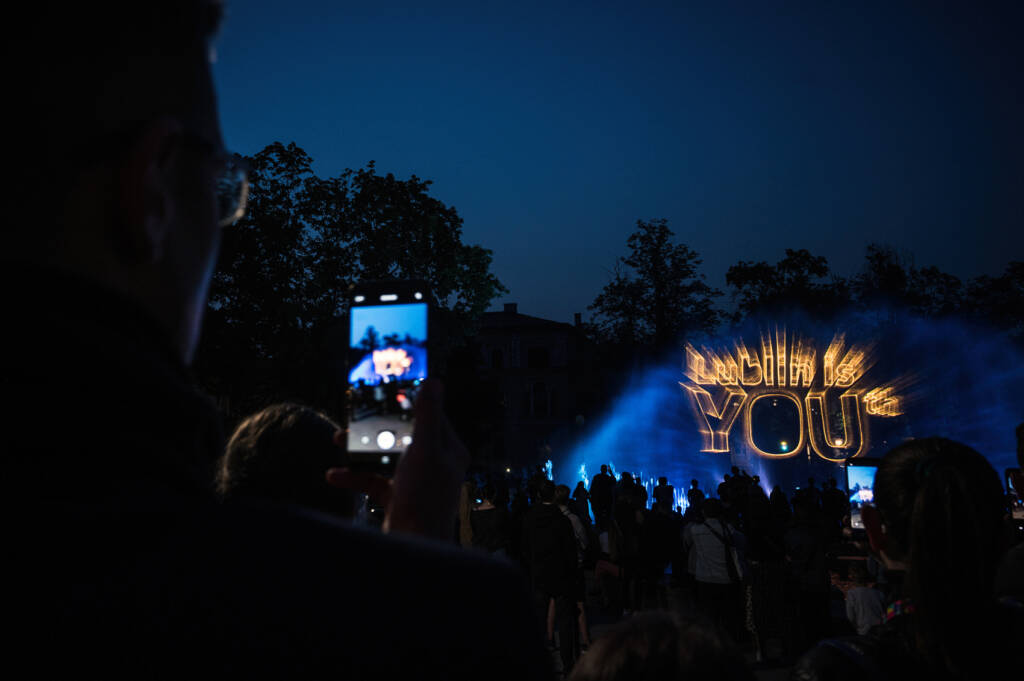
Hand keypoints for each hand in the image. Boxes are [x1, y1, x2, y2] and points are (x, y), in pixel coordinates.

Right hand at [326, 379, 468, 539]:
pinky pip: (373, 482)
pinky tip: (334, 476)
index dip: (409, 402)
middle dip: (377, 427)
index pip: (430, 417)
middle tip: (355, 417)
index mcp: (449, 450)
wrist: (411, 547)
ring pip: (386, 457)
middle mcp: (435, 465)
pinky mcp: (398, 499)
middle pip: (403, 435)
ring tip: (337, 441)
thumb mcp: (424, 450)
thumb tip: (434, 381)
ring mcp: (415, 483)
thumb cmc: (423, 498)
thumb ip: (427, 416)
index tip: (387, 390)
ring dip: (361, 450)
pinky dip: (354, 477)